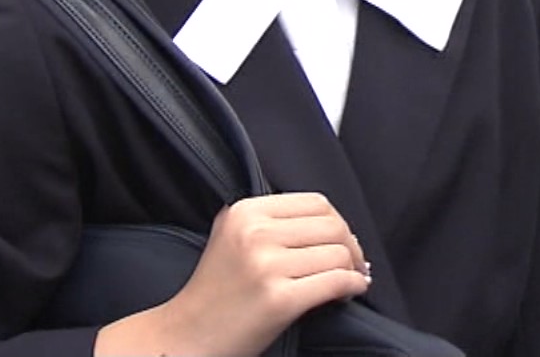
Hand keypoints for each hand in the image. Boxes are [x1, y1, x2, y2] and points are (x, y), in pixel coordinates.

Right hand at [95, 193, 369, 356]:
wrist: (185, 337)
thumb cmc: (215, 292)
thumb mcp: (233, 237)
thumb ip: (272, 221)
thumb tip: (334, 224)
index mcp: (245, 212)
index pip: (315, 202)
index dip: (338, 222)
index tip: (342, 241)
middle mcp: (254, 233)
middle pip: (332, 226)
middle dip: (351, 246)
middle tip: (354, 263)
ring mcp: (266, 266)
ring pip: (338, 255)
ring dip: (354, 269)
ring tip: (351, 280)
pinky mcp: (278, 299)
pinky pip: (336, 282)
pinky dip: (353, 286)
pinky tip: (352, 292)